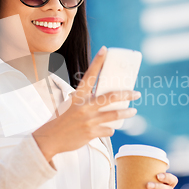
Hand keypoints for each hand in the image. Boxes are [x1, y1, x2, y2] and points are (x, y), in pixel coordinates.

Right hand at [32, 46, 140, 160]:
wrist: (51, 138)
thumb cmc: (65, 120)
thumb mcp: (73, 105)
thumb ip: (88, 100)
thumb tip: (108, 98)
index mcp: (78, 96)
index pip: (89, 75)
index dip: (97, 62)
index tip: (105, 50)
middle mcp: (84, 106)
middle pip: (110, 97)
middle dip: (127, 94)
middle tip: (137, 93)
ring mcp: (88, 120)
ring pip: (114, 114)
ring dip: (126, 112)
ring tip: (133, 111)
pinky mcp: (90, 133)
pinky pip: (108, 130)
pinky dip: (109, 129)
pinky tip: (107, 129)